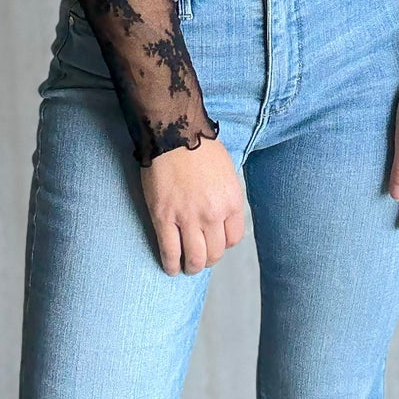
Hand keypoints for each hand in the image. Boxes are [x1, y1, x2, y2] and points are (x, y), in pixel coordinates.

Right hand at [141, 136, 244, 274]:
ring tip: (186, 266)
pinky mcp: (164, 218)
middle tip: (200, 256)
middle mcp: (213, 214)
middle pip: (215, 252)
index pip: (234, 238)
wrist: (174, 132)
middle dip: (208, 258)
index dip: (224, 243)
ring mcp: (188, 218)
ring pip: (195, 258)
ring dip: (192, 266)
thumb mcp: (226, 171)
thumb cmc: (200, 146)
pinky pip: (170, 251)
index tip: (215, 241)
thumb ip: (225, 196)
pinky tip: (170, 267)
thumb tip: (221, 215)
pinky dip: (170, 264)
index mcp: (231, 201)